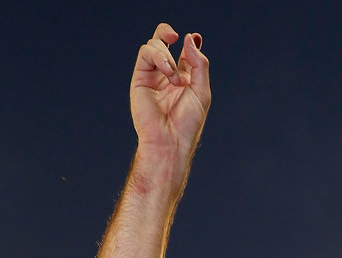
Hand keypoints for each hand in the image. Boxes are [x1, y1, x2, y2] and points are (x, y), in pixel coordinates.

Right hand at [131, 23, 210, 173]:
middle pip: (162, 42)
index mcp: (183, 80)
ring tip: (174, 78)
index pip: (184, 53)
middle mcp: (166, 76)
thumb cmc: (187, 122)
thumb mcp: (201, 90)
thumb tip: (188, 38)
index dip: (189, 42)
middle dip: (166, 32)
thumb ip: (199, 63)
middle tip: (176, 36)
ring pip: (154, 45)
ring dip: (167, 56)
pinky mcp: (140, 79)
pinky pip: (146, 53)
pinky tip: (168, 73)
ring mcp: (152, 77)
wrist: (170, 140)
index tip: (194, 39)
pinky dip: (159, 57)